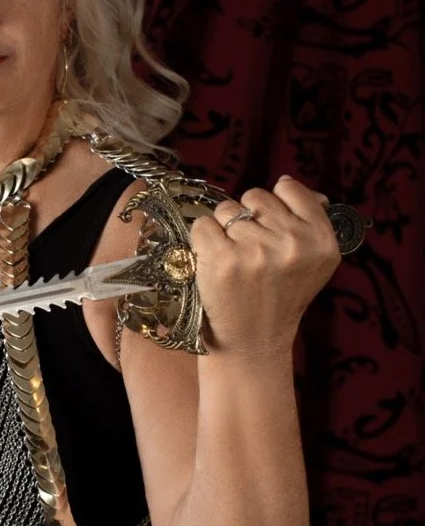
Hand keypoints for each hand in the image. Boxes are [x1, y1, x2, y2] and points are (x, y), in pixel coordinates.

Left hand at [189, 176, 341, 356]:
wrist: (253, 341)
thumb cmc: (277, 296)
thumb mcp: (312, 262)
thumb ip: (307, 220)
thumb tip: (287, 183)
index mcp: (322, 241)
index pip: (290, 189)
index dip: (274, 205)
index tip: (271, 227)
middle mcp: (293, 243)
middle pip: (255, 197)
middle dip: (247, 218)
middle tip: (252, 253)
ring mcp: (257, 250)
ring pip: (226, 210)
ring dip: (224, 231)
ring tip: (237, 262)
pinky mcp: (223, 259)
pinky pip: (203, 224)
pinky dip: (203, 240)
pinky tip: (216, 263)